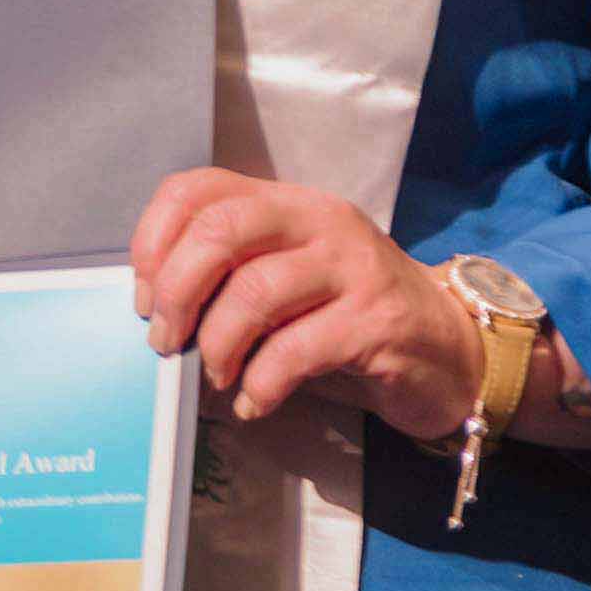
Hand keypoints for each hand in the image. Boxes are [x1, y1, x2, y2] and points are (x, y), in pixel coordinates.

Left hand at [130, 168, 482, 445]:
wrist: (447, 351)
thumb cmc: (347, 318)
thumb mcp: (285, 281)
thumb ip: (230, 276)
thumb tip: (151, 310)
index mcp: (285, 203)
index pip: (197, 189)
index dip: (154, 240)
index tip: (143, 296)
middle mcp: (320, 220)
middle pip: (220, 230)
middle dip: (176, 291)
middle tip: (167, 341)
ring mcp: (353, 266)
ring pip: (255, 292)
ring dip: (218, 345)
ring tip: (215, 377)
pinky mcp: (377, 320)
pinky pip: (297, 349)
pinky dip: (260, 384)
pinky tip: (253, 402)